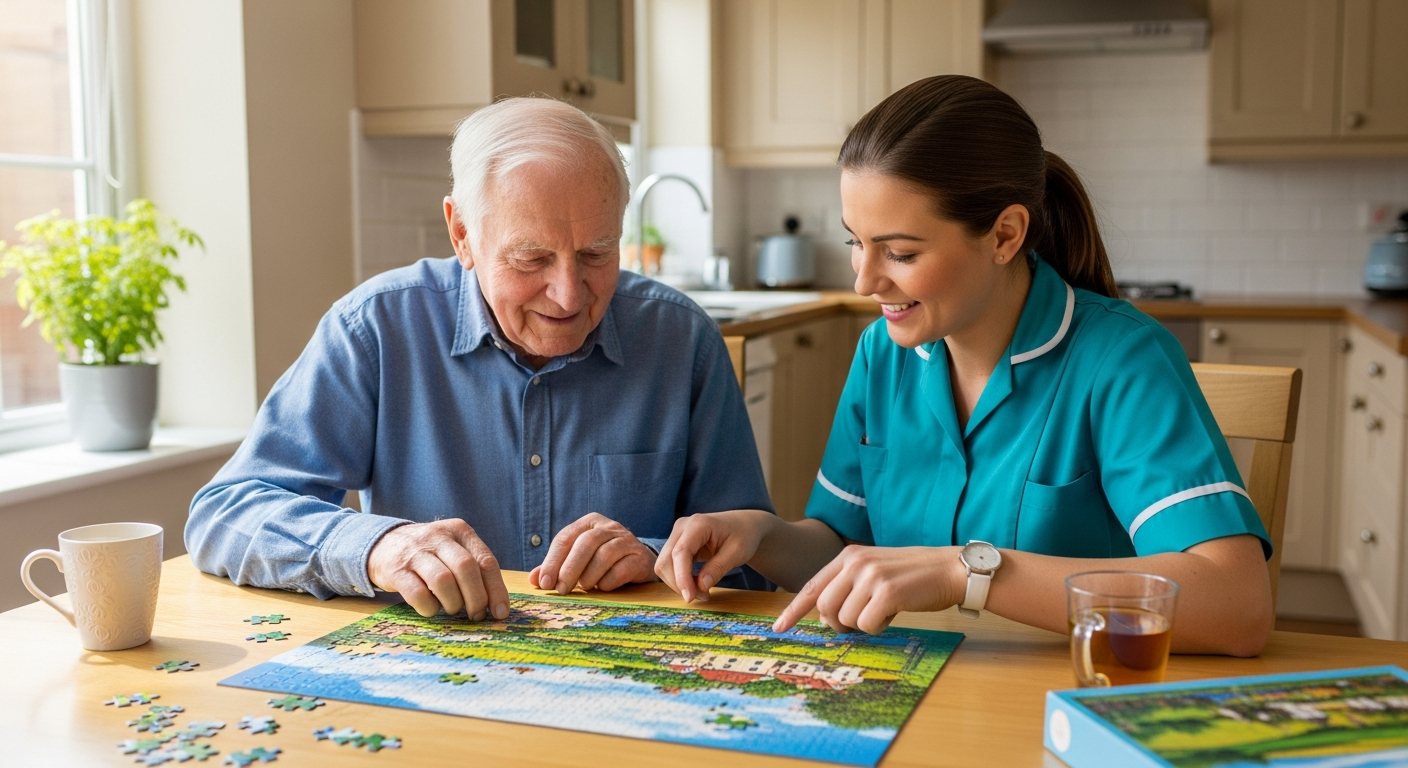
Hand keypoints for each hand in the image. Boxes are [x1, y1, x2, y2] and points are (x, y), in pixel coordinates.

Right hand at [366, 519, 509, 619]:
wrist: (384, 544)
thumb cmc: (430, 554)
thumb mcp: (453, 549)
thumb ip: (475, 569)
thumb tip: (497, 605)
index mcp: (460, 531)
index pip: (485, 561)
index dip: (496, 590)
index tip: (500, 613)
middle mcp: (438, 537)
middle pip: (466, 569)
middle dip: (476, 598)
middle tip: (476, 615)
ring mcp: (415, 552)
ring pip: (443, 581)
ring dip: (453, 603)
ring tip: (452, 609)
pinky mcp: (396, 570)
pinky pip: (418, 594)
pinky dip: (430, 608)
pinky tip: (431, 608)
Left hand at [529, 513, 657, 593]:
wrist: (639, 561)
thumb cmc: (602, 560)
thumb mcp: (578, 559)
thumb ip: (557, 566)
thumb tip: (534, 579)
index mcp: (589, 522)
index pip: (565, 537)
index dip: (552, 561)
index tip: (544, 583)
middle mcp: (609, 526)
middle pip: (585, 543)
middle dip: (570, 568)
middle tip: (561, 590)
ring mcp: (627, 540)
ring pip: (605, 554)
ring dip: (590, 575)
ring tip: (584, 588)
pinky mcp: (640, 557)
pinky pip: (622, 569)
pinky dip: (608, 581)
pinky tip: (603, 588)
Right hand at [654, 509, 772, 602]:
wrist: (744, 525)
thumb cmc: (743, 535)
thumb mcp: (737, 553)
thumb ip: (718, 568)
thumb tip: (701, 586)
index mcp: (698, 524)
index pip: (680, 552)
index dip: (681, 577)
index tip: (690, 597)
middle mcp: (682, 527)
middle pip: (666, 560)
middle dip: (679, 583)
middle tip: (703, 596)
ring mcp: (677, 535)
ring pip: (664, 565)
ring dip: (678, 583)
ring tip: (702, 591)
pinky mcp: (677, 544)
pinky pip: (670, 565)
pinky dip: (680, 578)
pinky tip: (696, 583)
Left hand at [773, 545, 964, 634]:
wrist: (949, 569)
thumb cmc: (911, 576)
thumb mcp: (873, 573)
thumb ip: (847, 590)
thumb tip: (825, 620)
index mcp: (848, 557)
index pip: (812, 587)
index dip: (793, 610)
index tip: (778, 628)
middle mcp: (855, 563)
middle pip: (825, 609)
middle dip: (839, 624)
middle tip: (860, 622)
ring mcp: (871, 576)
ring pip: (845, 620)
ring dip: (863, 625)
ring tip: (883, 611)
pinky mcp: (887, 592)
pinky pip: (867, 625)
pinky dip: (879, 627)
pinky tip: (894, 613)